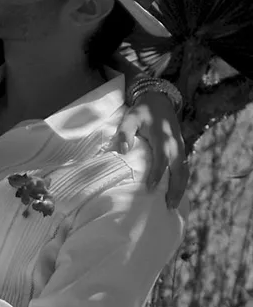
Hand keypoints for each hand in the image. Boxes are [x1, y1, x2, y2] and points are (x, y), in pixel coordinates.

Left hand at [117, 79, 188, 208]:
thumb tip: (122, 150)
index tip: (151, 188)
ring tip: (173, 205)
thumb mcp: (129, 118)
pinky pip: (184, 167)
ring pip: (184, 170)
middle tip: (169, 206)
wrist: (160, 101)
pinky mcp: (181, 149)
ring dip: (181, 187)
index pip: (162, 158)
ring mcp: (180, 146)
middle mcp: (175, 143)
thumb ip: (124, 132)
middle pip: (179, 169)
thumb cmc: (141, 112)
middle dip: (175, 188)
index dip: (157, 173)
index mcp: (162, 137)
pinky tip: (176, 193)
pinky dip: (182, 181)